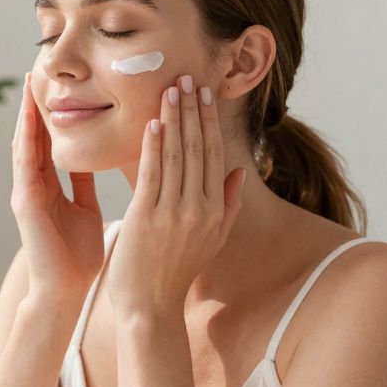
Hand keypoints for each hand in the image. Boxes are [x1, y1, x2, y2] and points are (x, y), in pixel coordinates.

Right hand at [11, 71, 104, 304]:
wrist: (65, 291)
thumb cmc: (77, 256)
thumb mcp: (85, 210)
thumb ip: (85, 184)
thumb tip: (98, 159)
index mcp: (49, 186)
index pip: (50, 141)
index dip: (53, 112)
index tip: (59, 84)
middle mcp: (33, 185)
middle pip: (33, 136)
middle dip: (34, 104)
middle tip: (36, 69)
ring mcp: (25, 192)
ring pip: (24, 144)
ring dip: (25, 115)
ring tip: (28, 85)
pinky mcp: (24, 203)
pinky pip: (25, 165)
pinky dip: (27, 140)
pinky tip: (29, 120)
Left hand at [105, 74, 247, 318]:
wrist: (150, 308)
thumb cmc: (175, 274)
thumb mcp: (212, 240)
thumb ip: (227, 205)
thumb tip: (239, 173)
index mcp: (215, 212)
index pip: (214, 156)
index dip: (210, 122)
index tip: (205, 94)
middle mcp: (199, 209)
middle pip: (198, 149)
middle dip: (194, 111)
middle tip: (188, 78)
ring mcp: (174, 214)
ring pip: (177, 156)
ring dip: (175, 119)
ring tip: (172, 89)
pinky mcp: (147, 218)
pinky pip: (153, 174)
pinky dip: (154, 146)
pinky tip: (153, 122)